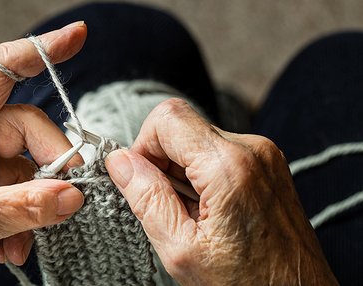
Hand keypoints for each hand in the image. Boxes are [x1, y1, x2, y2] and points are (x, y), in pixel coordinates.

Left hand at [0, 22, 86, 284]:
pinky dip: (27, 216)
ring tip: (20, 239)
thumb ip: (25, 205)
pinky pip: (24, 187)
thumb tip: (74, 195)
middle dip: (51, 166)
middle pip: (29, 127)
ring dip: (36, 203)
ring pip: (31, 162)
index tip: (79, 36)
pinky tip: (12, 246)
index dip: (41, 50)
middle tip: (66, 199)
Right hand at [106, 98, 337, 284]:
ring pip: (197, 137)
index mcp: (229, 167)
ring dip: (182, 168)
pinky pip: (217, 149)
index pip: (167, 118)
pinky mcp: (266, 161)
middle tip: (168, 203)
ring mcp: (263, 153)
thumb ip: (147, 198)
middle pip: (181, 125)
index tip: (142, 179)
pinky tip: (208, 207)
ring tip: (193, 211)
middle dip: (161, 159)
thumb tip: (119, 161)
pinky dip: (201, 172)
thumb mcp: (182, 249)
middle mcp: (252, 149)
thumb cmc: (246, 284)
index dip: (143, 145)